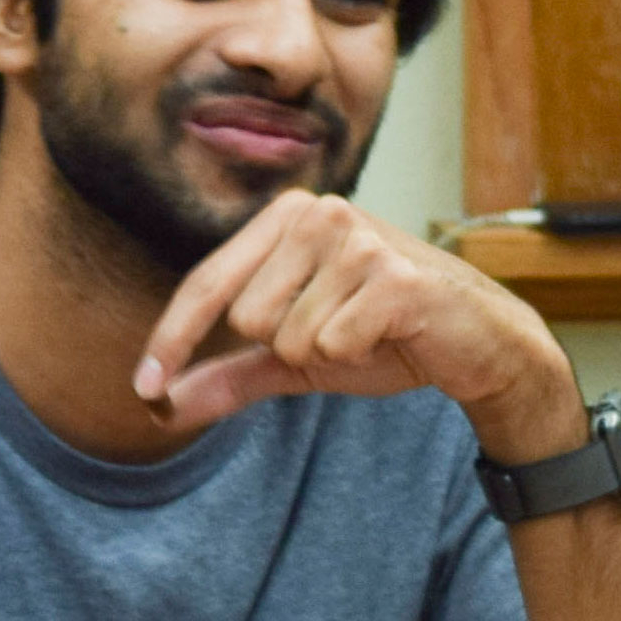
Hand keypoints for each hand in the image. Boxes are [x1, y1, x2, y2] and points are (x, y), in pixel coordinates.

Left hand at [132, 191, 585, 459]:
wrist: (478, 344)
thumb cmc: (384, 336)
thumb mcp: (296, 358)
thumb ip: (230, 375)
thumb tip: (159, 407)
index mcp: (287, 216)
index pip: (207, 283)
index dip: (171, 340)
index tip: (142, 389)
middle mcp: (320, 213)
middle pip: (248, 317)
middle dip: (287, 347)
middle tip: (338, 335)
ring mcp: (360, 239)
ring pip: (290, 336)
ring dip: (327, 353)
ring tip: (367, 334)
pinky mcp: (395, 276)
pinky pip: (333, 345)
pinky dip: (356, 356)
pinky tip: (389, 337)